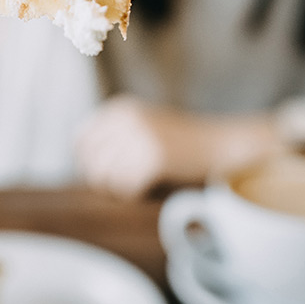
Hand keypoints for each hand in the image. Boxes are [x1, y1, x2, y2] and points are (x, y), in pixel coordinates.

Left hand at [75, 95, 226, 198]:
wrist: (223, 145)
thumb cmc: (183, 142)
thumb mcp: (146, 124)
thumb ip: (116, 135)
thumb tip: (82, 162)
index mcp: (121, 107)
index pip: (81, 139)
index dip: (87, 162)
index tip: (103, 175)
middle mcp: (127, 119)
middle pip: (90, 162)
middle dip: (101, 180)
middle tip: (121, 187)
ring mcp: (140, 138)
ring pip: (105, 178)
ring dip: (117, 190)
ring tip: (137, 188)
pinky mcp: (153, 159)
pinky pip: (126, 188)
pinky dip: (134, 196)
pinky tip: (149, 190)